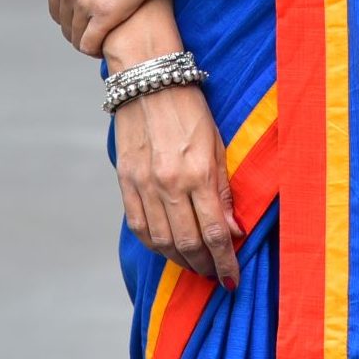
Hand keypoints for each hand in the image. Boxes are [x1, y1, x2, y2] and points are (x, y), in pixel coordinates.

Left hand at [17, 0, 165, 55]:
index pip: (55, 4)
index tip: (88, 12)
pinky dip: (96, 48)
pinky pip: (91, 43)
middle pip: (65, 22)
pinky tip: (106, 45)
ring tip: (104, 39)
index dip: (70, 11)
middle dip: (78, 27)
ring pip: (76, 35)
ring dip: (86, 40)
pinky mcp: (106, 14)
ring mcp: (84, 2)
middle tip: (98, 28)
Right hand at [114, 80, 244, 287]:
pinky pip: (140, 228)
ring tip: (196, 266)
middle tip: (216, 274)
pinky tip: (169, 249)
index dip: (225, 261)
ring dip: (182, 261)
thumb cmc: (190, 108)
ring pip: (163, 242)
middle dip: (205, 266)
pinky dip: (155, 245)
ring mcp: (143, 185)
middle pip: (188, 244)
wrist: (149, 80)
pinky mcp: (125, 182)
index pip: (213, 233)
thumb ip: (223, 190)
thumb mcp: (217, 143)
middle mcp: (169, 184)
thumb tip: (232, 231)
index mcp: (197, 173)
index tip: (233, 277)